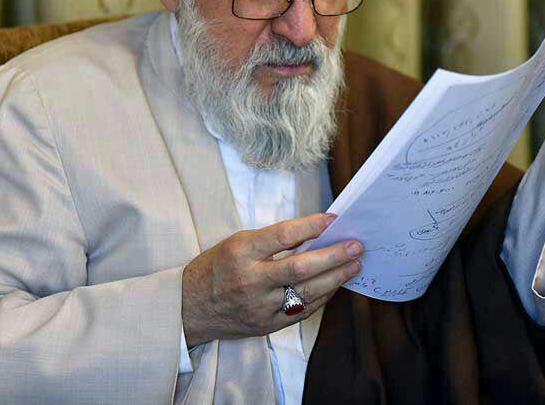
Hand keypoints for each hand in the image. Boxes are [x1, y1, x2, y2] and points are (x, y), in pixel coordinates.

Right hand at [181, 213, 361, 346]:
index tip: (332, 218)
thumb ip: (271, 240)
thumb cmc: (216, 268)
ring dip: (335, 278)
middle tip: (356, 245)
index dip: (310, 226)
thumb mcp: (236, 243)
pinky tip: (335, 284)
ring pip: (307, 293)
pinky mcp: (266, 325)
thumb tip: (313, 233)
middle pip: (300, 268)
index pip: (283, 236)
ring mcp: (260, 306)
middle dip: (333, 256)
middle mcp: (251, 280)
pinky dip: (322, 296)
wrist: (188, 308)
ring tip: (354, 264)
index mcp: (241, 251)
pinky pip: (302, 310)